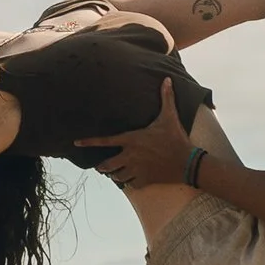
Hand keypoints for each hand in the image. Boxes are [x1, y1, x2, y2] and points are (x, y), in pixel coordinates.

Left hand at [75, 89, 197, 191]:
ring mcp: (137, 170)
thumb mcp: (170, 116)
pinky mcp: (144, 181)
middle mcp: (130, 156)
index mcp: (132, 139)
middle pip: (106, 166)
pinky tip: (132, 179)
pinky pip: (130, 185)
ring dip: (115, 175)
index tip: (76, 143)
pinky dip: (129, 183)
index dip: (89, 142)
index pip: (105, 141)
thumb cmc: (176, 138)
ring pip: (117, 177)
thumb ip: (166, 98)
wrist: (187, 162)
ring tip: (116, 173)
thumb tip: (167, 79)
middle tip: (102, 166)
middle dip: (102, 167)